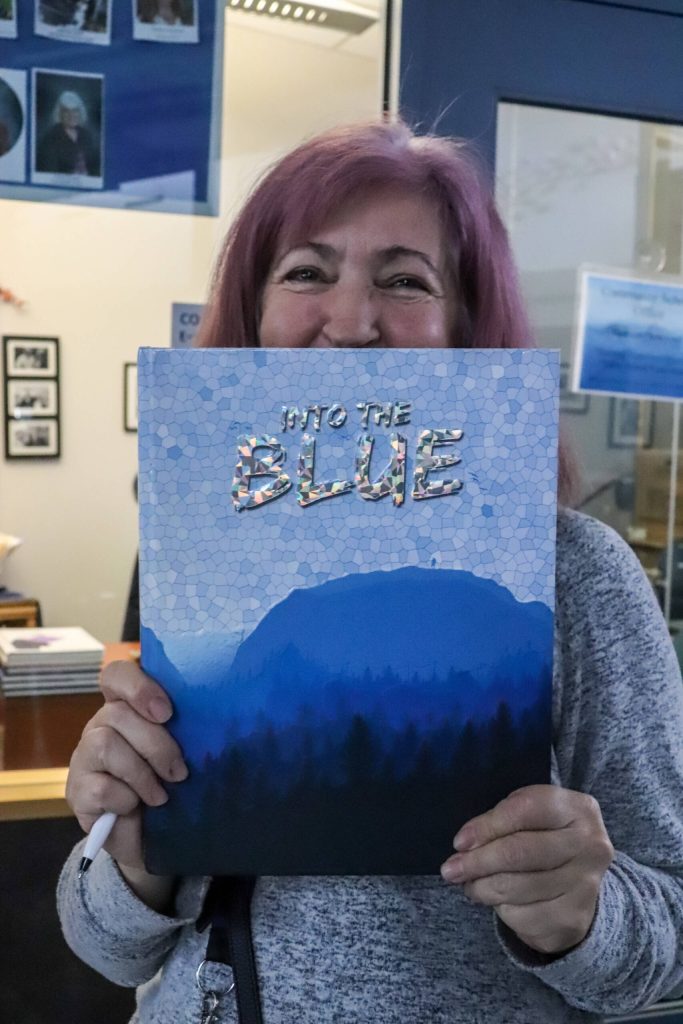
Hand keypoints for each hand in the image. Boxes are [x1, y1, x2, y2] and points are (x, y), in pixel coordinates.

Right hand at [66, 660, 187, 877]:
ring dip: (142, 774)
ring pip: (106, 744)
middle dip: (156, 745)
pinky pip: (100, 786)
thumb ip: (186, 730)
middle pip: (118, 713)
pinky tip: (134, 808)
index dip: (139, 686)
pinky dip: (126, 799)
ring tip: (160, 796)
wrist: (150, 838)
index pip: (118, 675)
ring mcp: (84, 756)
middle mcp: (101, 725)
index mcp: (128, 707)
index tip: (167, 712)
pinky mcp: (77, 790)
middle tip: (179, 773)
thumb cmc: (170, 785)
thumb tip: (217, 716)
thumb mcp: (182, 753)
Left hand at [440, 785, 613, 954]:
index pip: (526, 810)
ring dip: (484, 888)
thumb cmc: (543, 837)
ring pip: (519, 888)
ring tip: (471, 884)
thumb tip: (464, 846)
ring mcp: (586, 885)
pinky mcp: (574, 919)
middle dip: (479, 862)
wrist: (579, 881)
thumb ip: (501, 821)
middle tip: (450, 870)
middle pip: (521, 852)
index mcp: (578, 809)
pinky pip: (525, 918)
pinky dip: (503, 911)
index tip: (459, 842)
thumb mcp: (529, 816)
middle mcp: (591, 845)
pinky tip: (498, 901)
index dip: (488, 826)